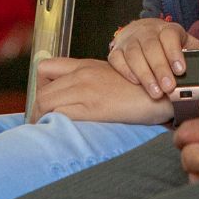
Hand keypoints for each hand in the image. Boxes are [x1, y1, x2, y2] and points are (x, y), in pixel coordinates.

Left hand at [31, 57, 173, 124]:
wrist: (162, 90)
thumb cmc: (140, 87)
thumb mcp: (112, 76)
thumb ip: (92, 81)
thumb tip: (75, 97)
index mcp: (85, 65)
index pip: (45, 68)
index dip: (39, 86)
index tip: (43, 103)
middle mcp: (81, 75)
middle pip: (42, 92)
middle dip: (36, 111)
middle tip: (41, 124)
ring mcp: (86, 90)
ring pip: (46, 103)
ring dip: (42, 120)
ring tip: (48, 131)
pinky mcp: (92, 107)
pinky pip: (60, 115)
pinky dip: (54, 124)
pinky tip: (61, 132)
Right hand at [108, 18, 198, 98]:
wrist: (143, 33)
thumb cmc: (169, 45)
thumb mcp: (187, 45)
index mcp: (167, 30)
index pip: (169, 36)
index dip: (174, 52)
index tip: (180, 70)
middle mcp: (146, 32)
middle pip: (151, 47)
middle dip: (160, 69)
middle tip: (169, 88)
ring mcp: (129, 41)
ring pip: (133, 54)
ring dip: (145, 74)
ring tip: (156, 93)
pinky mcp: (116, 51)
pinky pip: (116, 59)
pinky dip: (125, 71)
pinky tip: (135, 83)